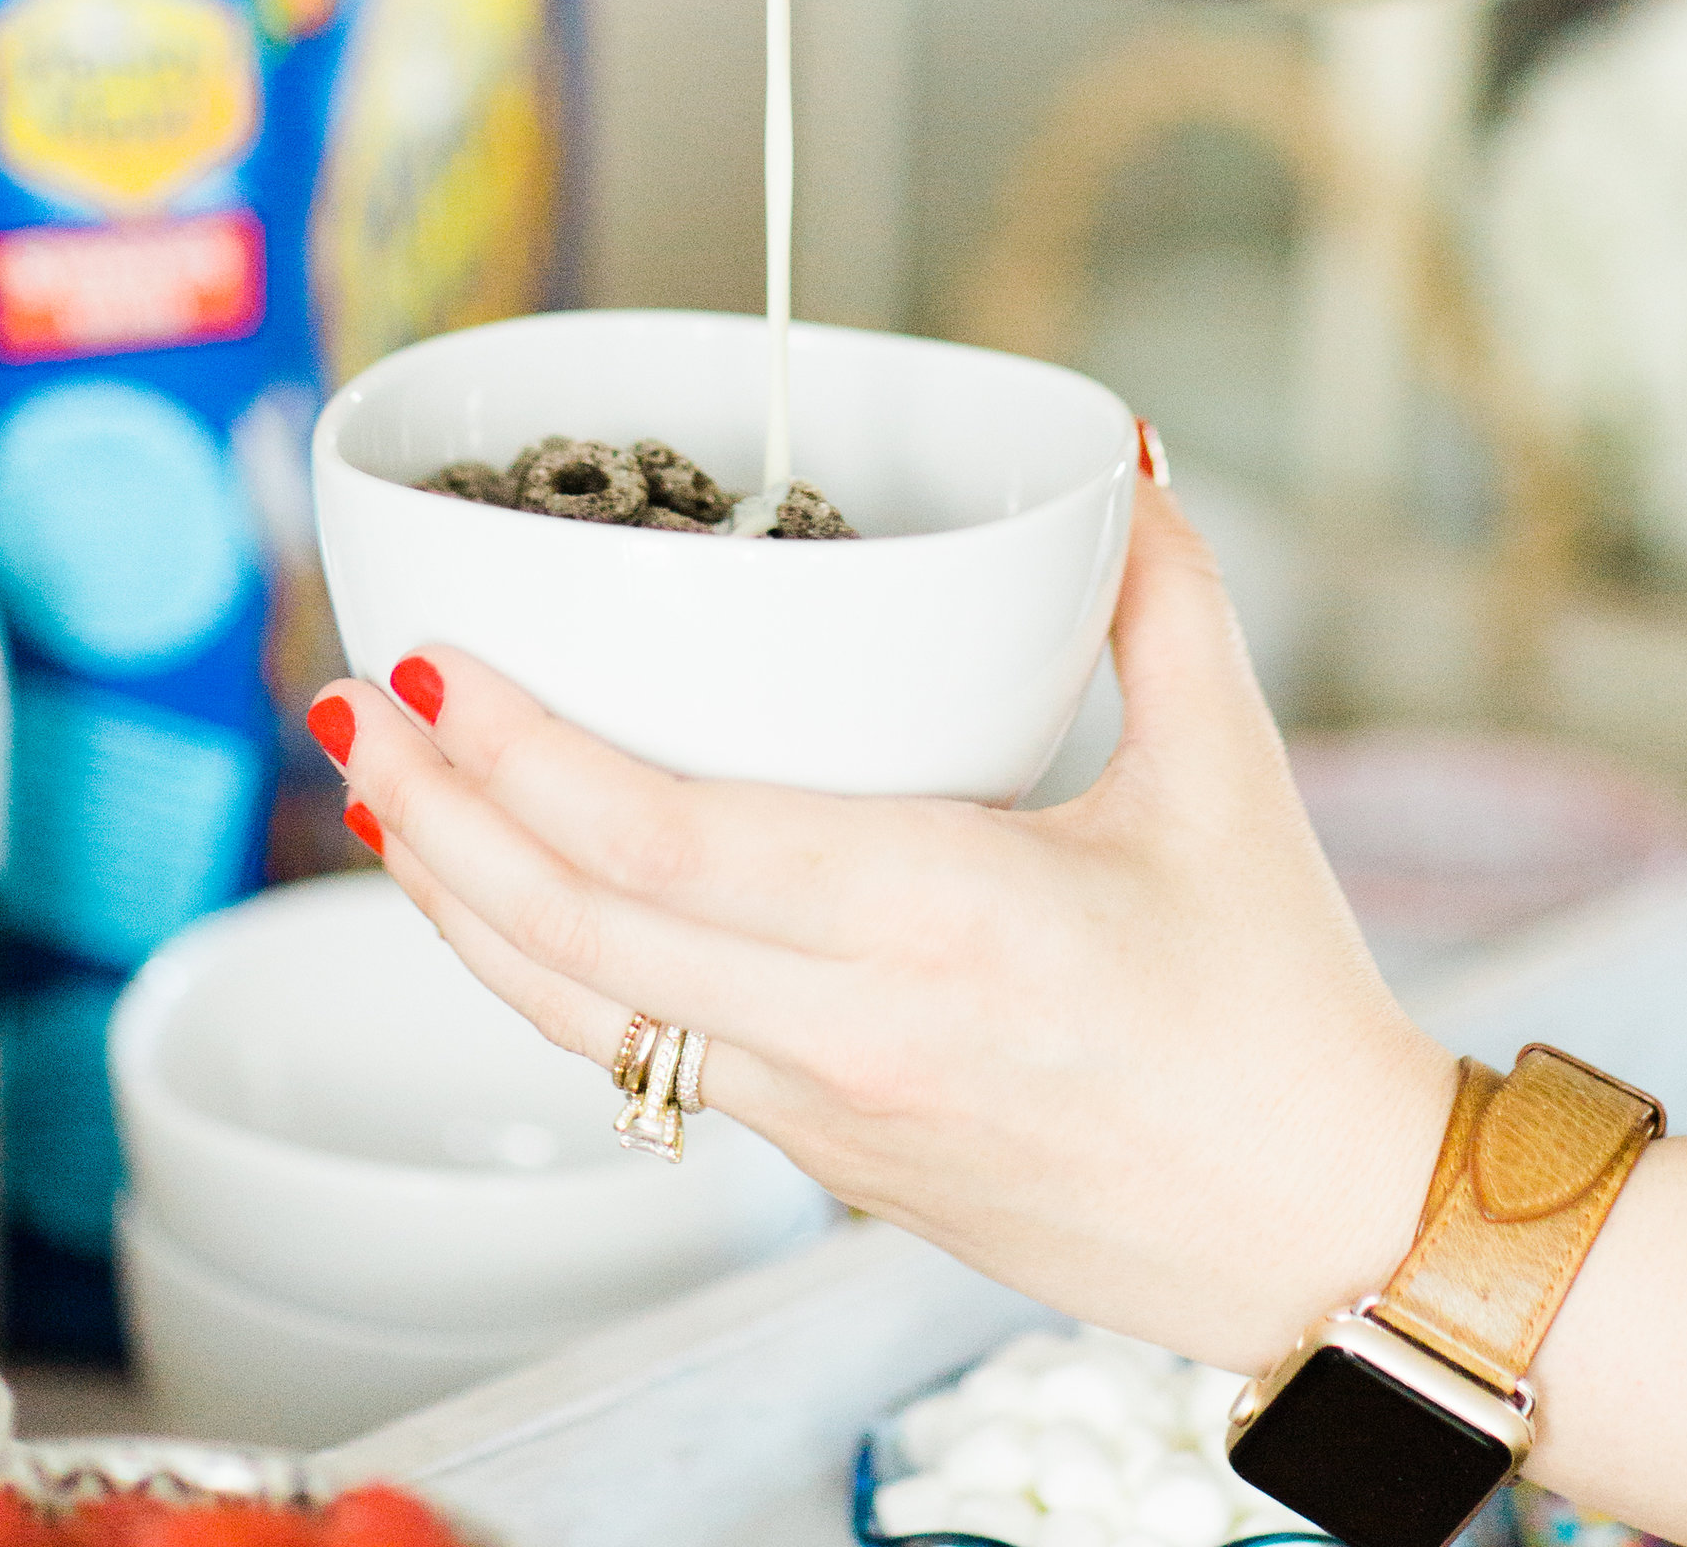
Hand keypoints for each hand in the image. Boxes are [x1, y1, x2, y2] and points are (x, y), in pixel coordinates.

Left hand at [310, 485, 1455, 1369]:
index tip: (435, 671)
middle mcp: (859, 1038)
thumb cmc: (1284, 1012)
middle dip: (441, 820)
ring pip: (586, 1020)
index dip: (525, 762)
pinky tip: (508, 905)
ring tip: (383, 801)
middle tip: (357, 708)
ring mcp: (830, 1121)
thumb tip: (1114, 452)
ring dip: (463, 908)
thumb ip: (1162, 594)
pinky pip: (648, 1066)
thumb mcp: (1231, 773)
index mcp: (946, 927)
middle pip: (579, 937)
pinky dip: (550, 977)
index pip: (669, 848)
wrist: (1330, 1235)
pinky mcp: (833, 1166)